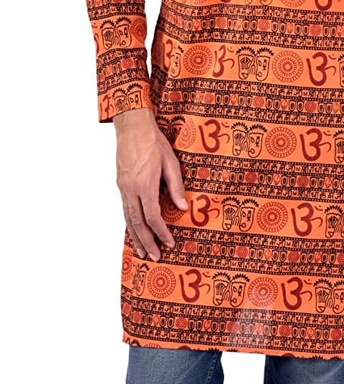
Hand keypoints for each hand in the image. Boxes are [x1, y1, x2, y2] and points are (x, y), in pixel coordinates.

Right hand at [114, 107, 187, 260]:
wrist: (131, 126)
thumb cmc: (153, 142)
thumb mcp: (171, 162)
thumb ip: (176, 186)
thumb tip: (183, 208)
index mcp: (145, 185)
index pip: (152, 216)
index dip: (161, 232)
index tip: (170, 242)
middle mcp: (131, 190)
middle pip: (137, 223)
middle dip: (147, 242)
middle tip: (155, 257)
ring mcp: (123, 188)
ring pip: (128, 219)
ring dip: (136, 237)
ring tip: (143, 252)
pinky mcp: (120, 185)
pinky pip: (125, 210)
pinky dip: (129, 225)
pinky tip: (134, 232)